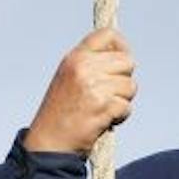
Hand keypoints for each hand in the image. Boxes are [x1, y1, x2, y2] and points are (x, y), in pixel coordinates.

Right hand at [22, 28, 135, 154]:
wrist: (48, 143)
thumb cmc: (60, 113)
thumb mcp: (68, 78)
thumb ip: (90, 64)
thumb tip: (122, 55)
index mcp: (75, 57)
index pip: (108, 35)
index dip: (121, 46)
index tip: (120, 63)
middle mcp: (84, 67)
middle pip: (127, 61)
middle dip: (124, 80)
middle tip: (110, 94)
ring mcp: (93, 86)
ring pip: (130, 86)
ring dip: (122, 100)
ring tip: (104, 109)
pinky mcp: (102, 106)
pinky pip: (126, 106)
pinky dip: (120, 116)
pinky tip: (104, 120)